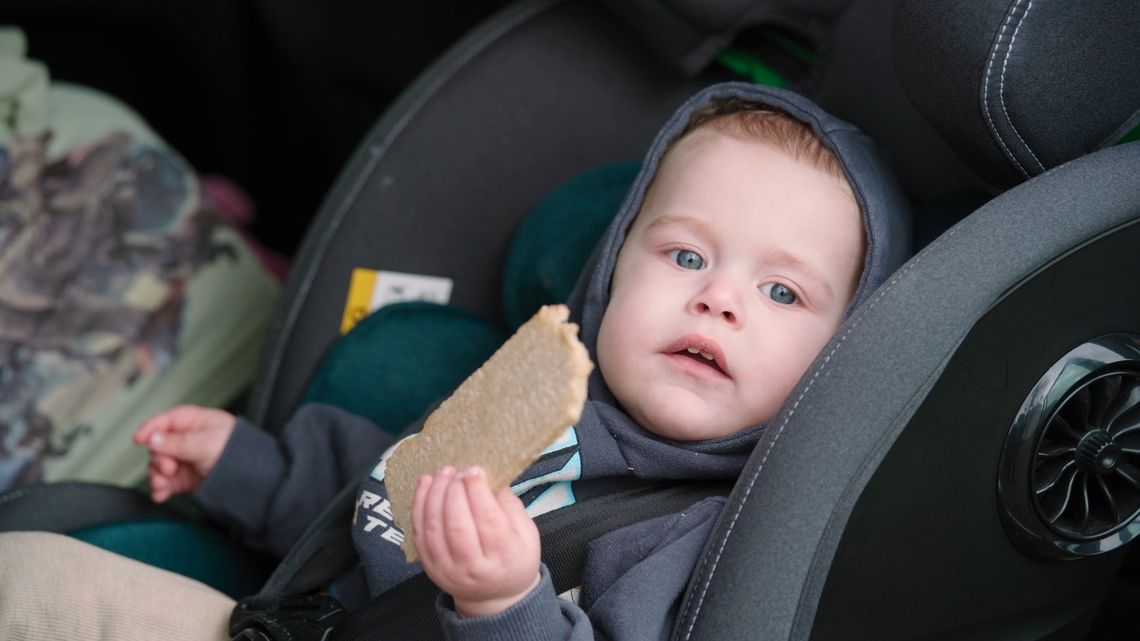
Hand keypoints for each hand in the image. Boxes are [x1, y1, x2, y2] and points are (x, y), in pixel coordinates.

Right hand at [132, 405, 235, 502]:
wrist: (252, 479)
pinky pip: (165, 482)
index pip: (166, 421)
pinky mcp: (185, 479)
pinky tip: (160, 494)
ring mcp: (185, 460)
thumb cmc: (237, 451)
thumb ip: (178, 442)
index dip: (150, 428)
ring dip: (156, 475)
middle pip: (158, 446)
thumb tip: (153, 438)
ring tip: (162, 484)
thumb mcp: (206, 442)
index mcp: (195, 423)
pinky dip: (160, 489)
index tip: (139, 439)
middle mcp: (187, 440)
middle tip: (168, 467)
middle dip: (158, 458)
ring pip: (158, 466)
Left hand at [412, 466, 541, 617]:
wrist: (494, 595)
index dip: (478, 492)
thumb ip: (511, 506)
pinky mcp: (429, 566)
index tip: (474, 469)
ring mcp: (447, 569)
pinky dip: (419, 505)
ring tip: (443, 472)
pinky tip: (426, 484)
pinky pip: (419, 532)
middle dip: (454, 491)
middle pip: (458, 524)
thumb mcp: (527, 534)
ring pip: (434, 527)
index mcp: (503, 557)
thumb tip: (490, 479)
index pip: (488, 521)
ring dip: (435, 494)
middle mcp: (473, 567)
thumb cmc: (514, 558)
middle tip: (458, 470)